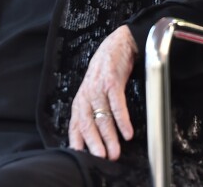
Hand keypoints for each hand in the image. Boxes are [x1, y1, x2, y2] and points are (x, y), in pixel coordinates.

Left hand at [69, 25, 136, 160]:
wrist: (118, 44)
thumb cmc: (106, 69)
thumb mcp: (94, 89)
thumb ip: (93, 110)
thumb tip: (96, 134)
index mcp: (81, 99)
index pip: (75, 124)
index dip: (79, 141)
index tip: (84, 157)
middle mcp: (86, 94)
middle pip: (87, 123)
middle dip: (95, 144)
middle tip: (102, 158)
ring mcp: (98, 87)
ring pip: (102, 117)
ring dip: (109, 137)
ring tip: (115, 151)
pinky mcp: (111, 81)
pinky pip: (116, 104)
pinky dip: (122, 120)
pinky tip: (127, 132)